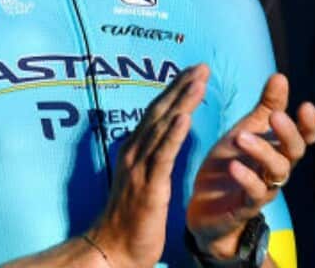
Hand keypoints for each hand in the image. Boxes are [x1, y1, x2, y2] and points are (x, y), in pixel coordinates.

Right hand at [89, 64, 209, 267]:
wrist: (114, 248)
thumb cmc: (128, 219)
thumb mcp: (139, 181)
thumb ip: (147, 159)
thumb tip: (157, 141)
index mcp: (134, 151)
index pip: (156, 114)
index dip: (174, 92)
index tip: (191, 73)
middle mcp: (134, 152)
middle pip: (159, 112)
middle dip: (181, 88)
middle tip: (201, 67)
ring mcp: (140, 167)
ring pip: (163, 127)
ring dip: (181, 102)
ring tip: (198, 81)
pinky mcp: (149, 185)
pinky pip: (163, 155)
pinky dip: (174, 134)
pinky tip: (185, 117)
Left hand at [185, 74, 314, 258]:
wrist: (204, 206)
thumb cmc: (229, 164)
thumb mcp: (245, 131)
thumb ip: (264, 108)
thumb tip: (280, 75)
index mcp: (276, 149)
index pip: (303, 137)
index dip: (308, 124)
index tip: (305, 105)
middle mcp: (274, 169)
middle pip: (294, 153)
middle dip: (288, 134)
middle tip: (275, 116)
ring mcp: (263, 188)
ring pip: (277, 172)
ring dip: (262, 152)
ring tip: (241, 136)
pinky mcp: (245, 206)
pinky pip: (254, 194)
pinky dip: (247, 179)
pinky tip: (234, 166)